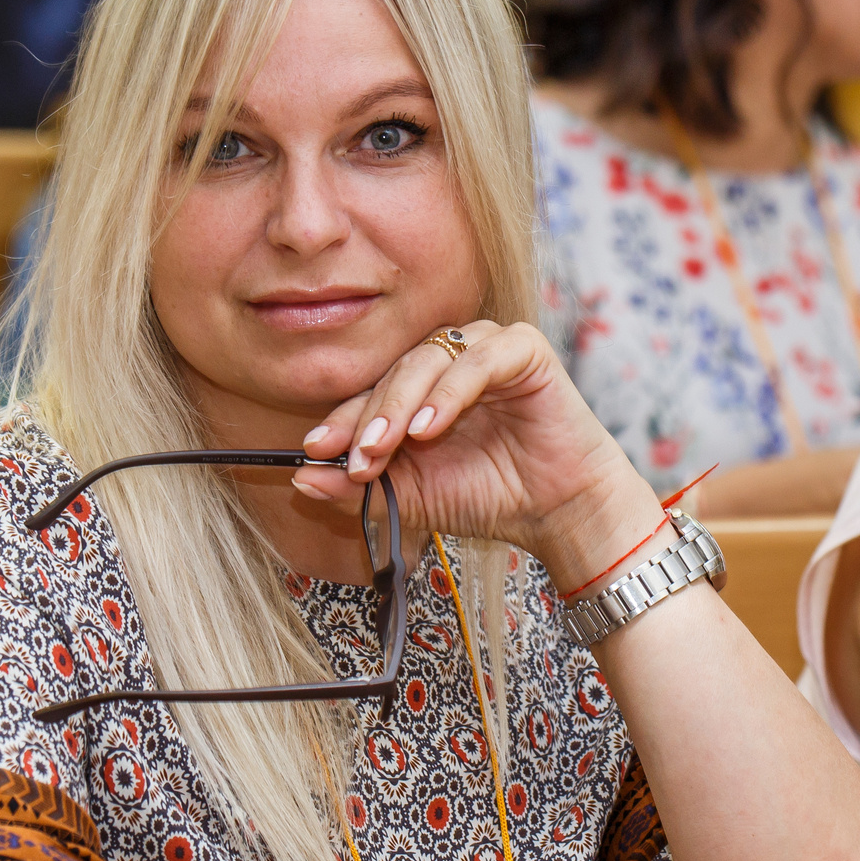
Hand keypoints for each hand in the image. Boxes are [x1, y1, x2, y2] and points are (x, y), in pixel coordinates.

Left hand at [293, 320, 661, 588]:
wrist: (559, 512)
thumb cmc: (490, 496)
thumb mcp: (413, 497)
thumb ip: (360, 489)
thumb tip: (300, 480)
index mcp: (422, 387)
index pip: (372, 391)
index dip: (341, 419)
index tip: (313, 451)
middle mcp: (452, 359)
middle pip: (394, 372)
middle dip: (369, 416)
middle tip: (354, 456)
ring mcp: (487, 347)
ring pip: (429, 359)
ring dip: (400, 403)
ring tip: (386, 445)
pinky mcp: (524, 348)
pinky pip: (478, 360)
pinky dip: (449, 394)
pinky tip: (429, 428)